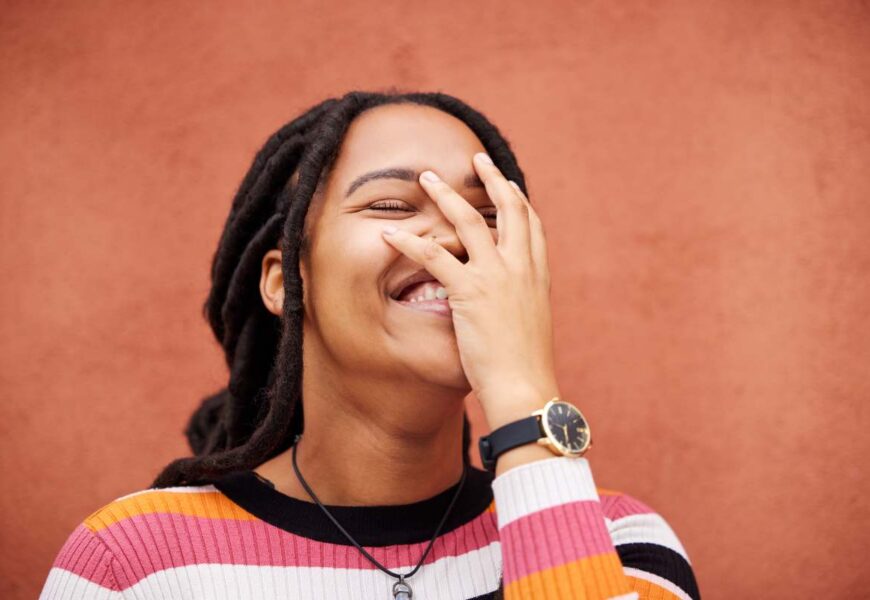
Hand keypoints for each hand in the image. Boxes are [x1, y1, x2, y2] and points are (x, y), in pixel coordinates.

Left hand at [381, 152, 559, 429]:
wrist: (526, 388)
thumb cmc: (525, 367)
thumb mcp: (530, 326)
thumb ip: (519, 304)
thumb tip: (505, 303)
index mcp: (538, 276)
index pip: (531, 226)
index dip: (518, 201)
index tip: (509, 185)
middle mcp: (521, 268)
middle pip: (509, 209)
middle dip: (490, 178)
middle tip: (476, 158)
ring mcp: (497, 277)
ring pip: (469, 221)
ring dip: (445, 195)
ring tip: (426, 178)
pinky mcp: (471, 293)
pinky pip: (435, 257)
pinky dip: (410, 243)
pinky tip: (391, 235)